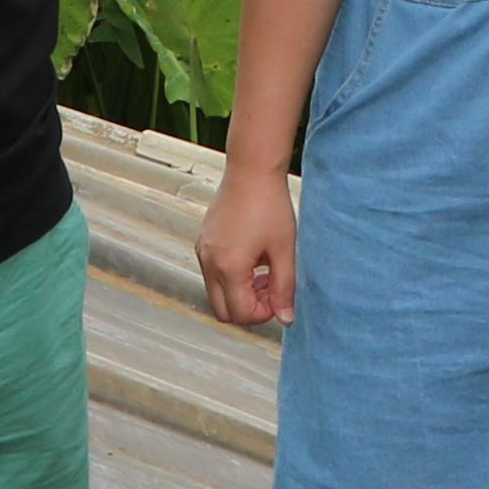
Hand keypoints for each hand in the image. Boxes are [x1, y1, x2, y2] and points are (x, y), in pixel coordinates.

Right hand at [198, 172, 294, 329]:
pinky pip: (213, 274)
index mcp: (229, 267)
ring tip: (263, 270)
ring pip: (216, 294)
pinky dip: (230, 277)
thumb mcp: (284, 250)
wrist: (251, 169)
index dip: (263, 313)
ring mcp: (203, 252)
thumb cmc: (270, 206)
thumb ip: (284, 289)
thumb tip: (285, 319)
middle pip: (223, 311)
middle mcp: (209, 263)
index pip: (240, 314)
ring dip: (239, 292)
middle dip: (248, 308)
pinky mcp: (203, 243)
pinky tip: (252, 257)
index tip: (279, 295)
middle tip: (270, 287)